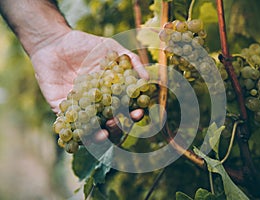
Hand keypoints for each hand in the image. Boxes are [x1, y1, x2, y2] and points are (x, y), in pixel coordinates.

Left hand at [31, 30, 147, 139]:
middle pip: (109, 122)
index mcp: (110, 93)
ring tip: (103, 132)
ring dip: (98, 135)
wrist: (54, 42)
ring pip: (91, 129)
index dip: (132, 113)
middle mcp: (97, 104)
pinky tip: (82, 131)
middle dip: (117, 126)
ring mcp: (80, 108)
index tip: (138, 112)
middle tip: (119, 123)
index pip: (124, 108)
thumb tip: (147, 78)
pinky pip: (68, 124)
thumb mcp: (111, 48)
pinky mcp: (61, 109)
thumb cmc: (84, 44)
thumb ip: (131, 60)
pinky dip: (75, 131)